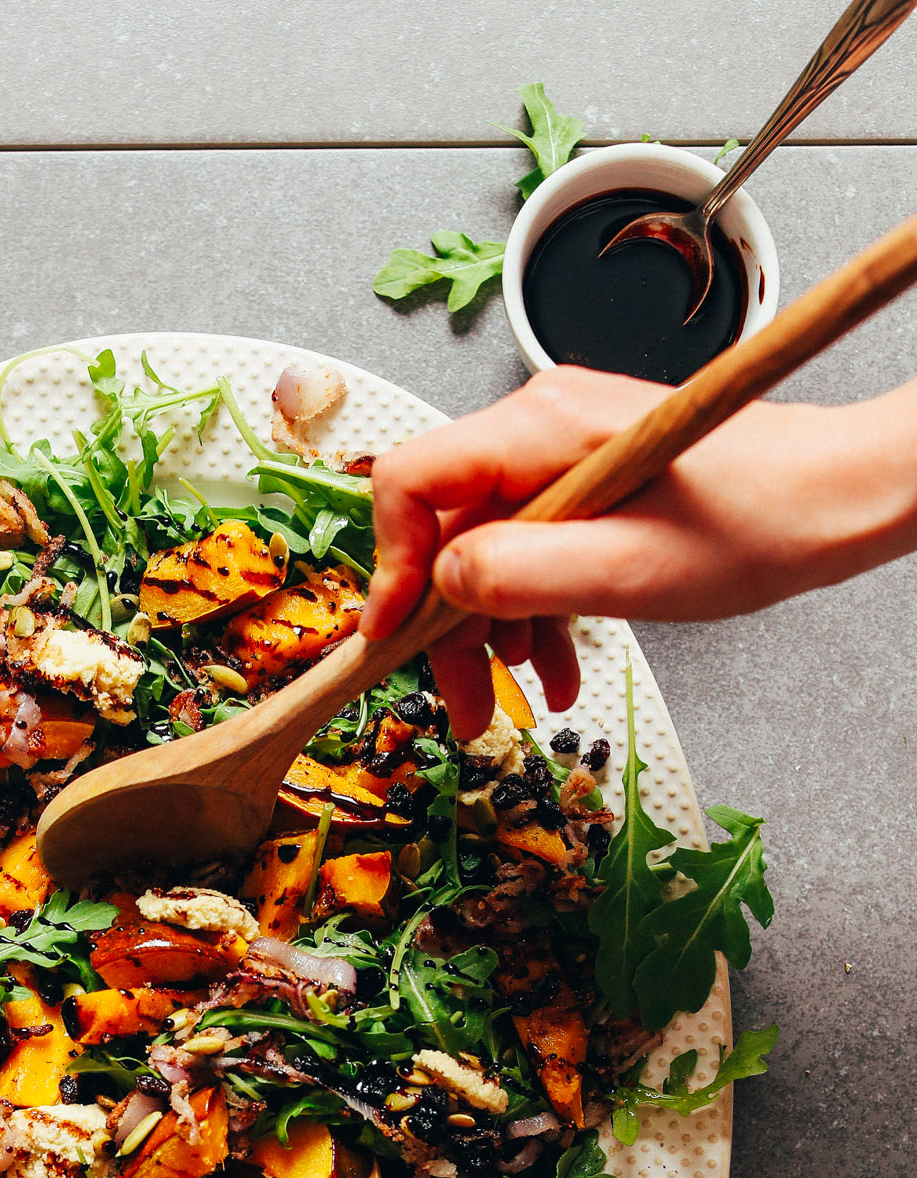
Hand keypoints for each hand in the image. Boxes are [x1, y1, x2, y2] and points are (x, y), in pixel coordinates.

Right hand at [361, 368, 916, 738]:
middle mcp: (539, 428)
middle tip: (460, 704)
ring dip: (492, 630)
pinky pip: (528, 549)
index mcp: (540, 428)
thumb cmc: (758, 521)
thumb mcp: (629, 570)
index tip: (392, 639)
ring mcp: (561, 454)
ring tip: (519, 697)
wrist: (834, 500)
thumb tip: (442, 584)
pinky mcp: (584, 483)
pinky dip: (532, 611)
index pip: (410, 482)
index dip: (388, 567)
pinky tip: (556, 663)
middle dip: (444, 625)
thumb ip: (520, 574)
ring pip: (483, 549)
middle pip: (443, 529)